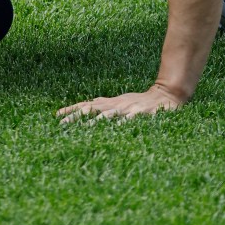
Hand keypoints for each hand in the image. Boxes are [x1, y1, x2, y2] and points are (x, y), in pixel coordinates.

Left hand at [57, 84, 185, 123]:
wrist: (167, 95)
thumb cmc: (141, 102)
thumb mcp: (120, 101)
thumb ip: (105, 104)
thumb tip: (88, 103)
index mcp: (110, 103)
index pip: (87, 105)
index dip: (72, 110)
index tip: (56, 116)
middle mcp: (116, 104)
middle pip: (92, 109)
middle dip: (76, 117)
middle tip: (61, 126)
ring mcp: (128, 108)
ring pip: (108, 115)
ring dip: (94, 122)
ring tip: (82, 129)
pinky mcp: (142, 113)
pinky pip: (130, 119)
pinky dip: (122, 123)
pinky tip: (115, 129)